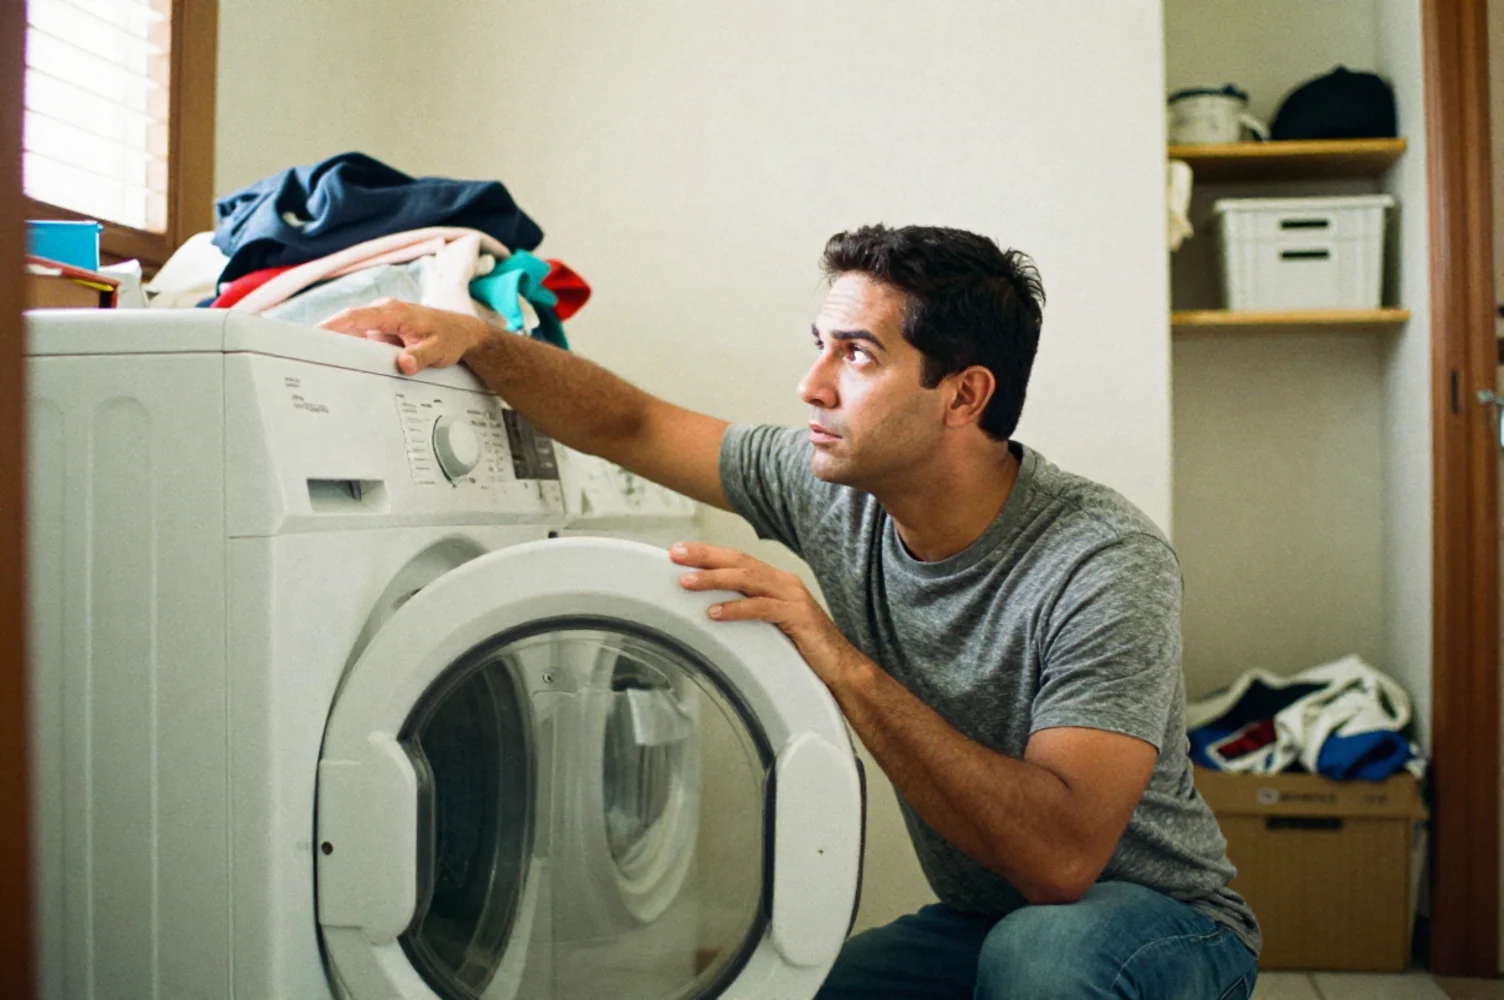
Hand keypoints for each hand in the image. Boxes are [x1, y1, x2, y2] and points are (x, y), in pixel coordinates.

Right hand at [319, 298, 492, 374]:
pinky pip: (360, 338)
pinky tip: (337, 362)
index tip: (313, 333)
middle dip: (324, 334)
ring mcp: (381, 322)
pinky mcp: (382, 332)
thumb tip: (403, 364)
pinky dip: (348, 347)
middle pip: (346, 323)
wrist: (462, 332)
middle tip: (301, 350)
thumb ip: (421, 357)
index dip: (332, 325)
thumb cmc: (450, 337)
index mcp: (393, 313)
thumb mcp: (439, 350)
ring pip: (351, 331)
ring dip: (334, 342)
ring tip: (312, 358)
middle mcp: (383, 313)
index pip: (355, 317)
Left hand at [671, 542, 864, 689]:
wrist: (841, 667)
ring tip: (687, 582)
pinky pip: (762, 608)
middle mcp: (784, 582)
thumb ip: (748, 609)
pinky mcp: (798, 617)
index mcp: (776, 581)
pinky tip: (714, 613)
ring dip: (714, 579)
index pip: (737, 559)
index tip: (680, 552)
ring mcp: (792, 597)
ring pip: (747, 579)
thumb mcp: (770, 624)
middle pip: (739, 561)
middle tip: (675, 555)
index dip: (708, 553)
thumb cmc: (804, 648)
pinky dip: (736, 608)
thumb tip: (710, 608)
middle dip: (705, 556)